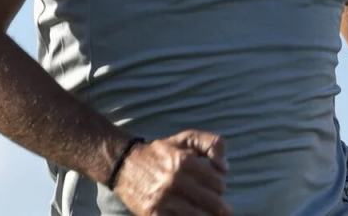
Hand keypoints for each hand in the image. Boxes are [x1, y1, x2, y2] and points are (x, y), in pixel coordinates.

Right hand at [112, 129, 231, 215]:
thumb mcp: (185, 139)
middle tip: (223, 211)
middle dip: (220, 208)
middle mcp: (175, 180)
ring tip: (209, 215)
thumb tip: (224, 168)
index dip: (220, 187)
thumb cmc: (159, 153)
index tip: (216, 189)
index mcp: (184, 161)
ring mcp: (163, 200)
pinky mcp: (153, 215)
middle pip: (212, 203)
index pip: (217, 183)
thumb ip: (211, 143)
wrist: (123, 164)